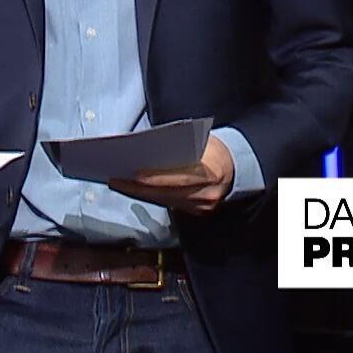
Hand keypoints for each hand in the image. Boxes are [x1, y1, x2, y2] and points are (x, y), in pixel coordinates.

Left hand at [109, 134, 234, 214]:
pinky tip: (135, 190)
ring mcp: (203, 205)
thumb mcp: (200, 142)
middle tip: (114, 180)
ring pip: (166, 201)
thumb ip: (178, 146)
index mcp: (211, 171)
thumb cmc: (212, 148)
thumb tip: (146, 148)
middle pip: (167, 193)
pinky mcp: (199, 211)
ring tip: (118, 184)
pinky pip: (170, 204)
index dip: (155, 178)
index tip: (134, 175)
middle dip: (138, 188)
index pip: (179, 178)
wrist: (237, 166)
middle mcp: (208, 193)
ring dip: (140, 193)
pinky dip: (152, 197)